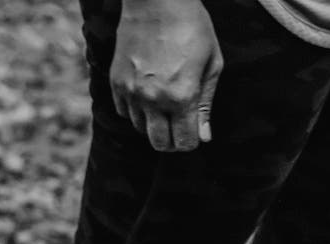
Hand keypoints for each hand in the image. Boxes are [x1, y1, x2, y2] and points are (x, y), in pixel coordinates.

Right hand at [110, 0, 223, 152]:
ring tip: (164, 101)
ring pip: (141, 129)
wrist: (157, 1)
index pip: (184, 142)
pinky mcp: (117, 82)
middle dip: (171, 140)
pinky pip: (125, 112)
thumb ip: (206, 104)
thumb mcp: (212, 64)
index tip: (193, 131)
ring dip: (154, 123)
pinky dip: (137, 110)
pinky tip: (147, 92)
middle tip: (178, 125)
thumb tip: (204, 136)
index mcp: (182, 97)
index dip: (191, 141)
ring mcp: (132, 92)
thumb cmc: (192, 27)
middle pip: (159, 143)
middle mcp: (154, 100)